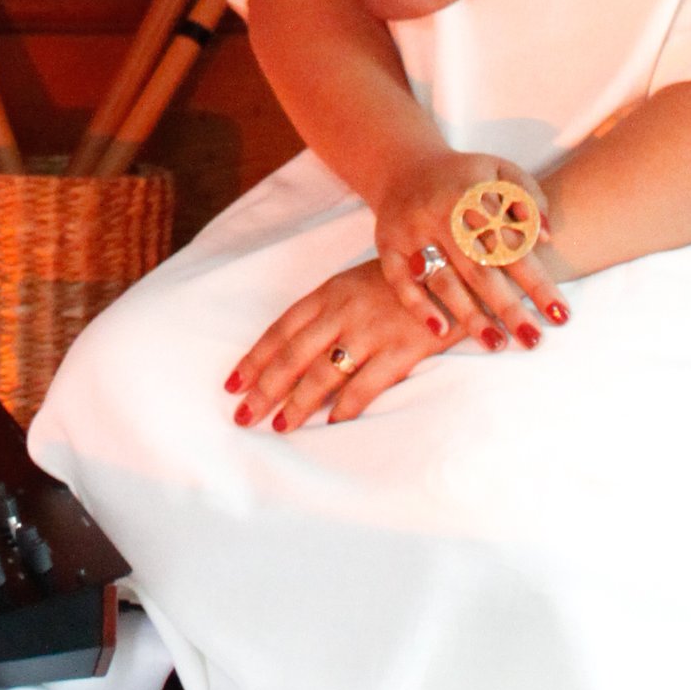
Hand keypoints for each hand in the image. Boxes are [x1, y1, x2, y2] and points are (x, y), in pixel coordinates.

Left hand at [226, 257, 457, 434]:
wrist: (457, 264)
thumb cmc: (403, 278)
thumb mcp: (357, 284)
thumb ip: (327, 311)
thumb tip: (293, 349)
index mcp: (329, 293)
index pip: (280, 330)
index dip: (255, 358)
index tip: (233, 384)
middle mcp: (343, 311)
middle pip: (293, 356)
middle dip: (264, 388)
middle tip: (244, 416)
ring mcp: (372, 330)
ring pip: (323, 373)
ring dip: (298, 403)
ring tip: (279, 426)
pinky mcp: (403, 348)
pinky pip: (367, 383)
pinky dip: (347, 406)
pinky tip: (331, 424)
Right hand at [369, 148, 568, 352]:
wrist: (403, 167)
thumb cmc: (464, 178)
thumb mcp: (501, 172)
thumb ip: (530, 199)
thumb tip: (547, 237)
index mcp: (473, 195)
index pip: (513, 246)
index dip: (538, 282)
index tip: (561, 315)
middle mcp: (441, 214)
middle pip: (480, 268)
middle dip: (509, 307)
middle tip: (533, 340)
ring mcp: (411, 232)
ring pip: (443, 279)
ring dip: (469, 314)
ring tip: (495, 343)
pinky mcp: (387, 246)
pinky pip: (400, 281)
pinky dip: (418, 306)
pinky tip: (441, 331)